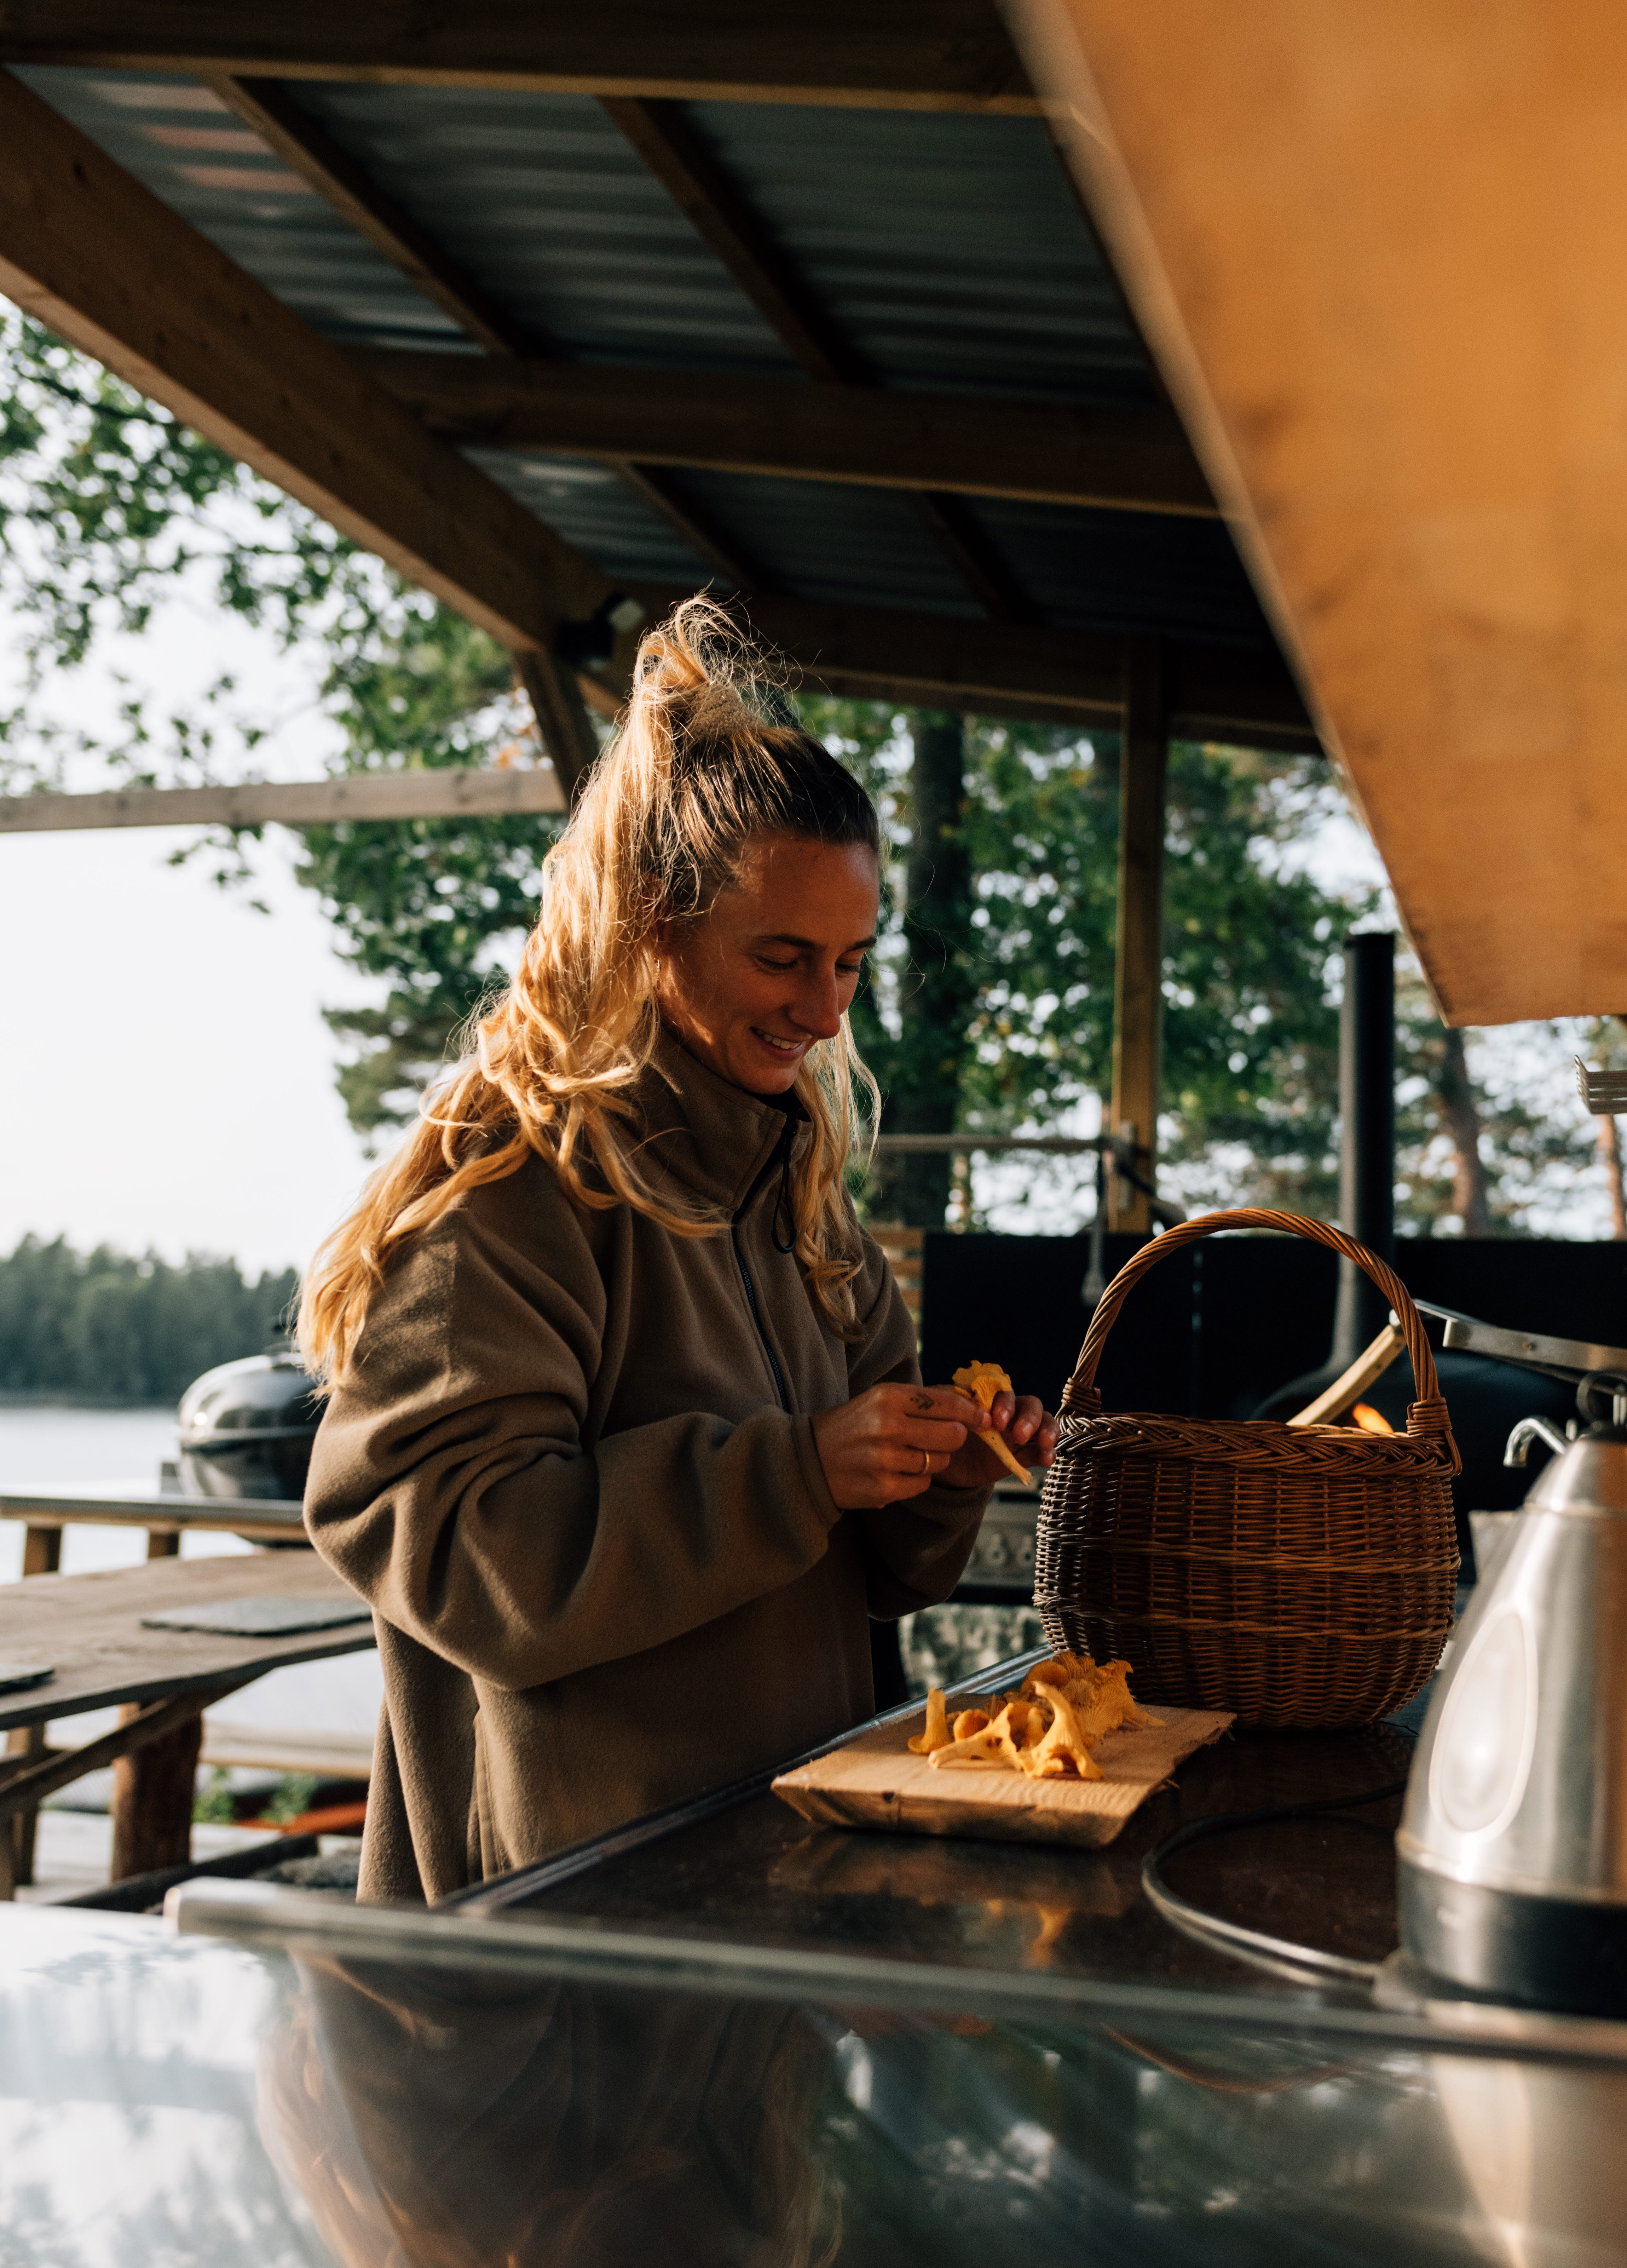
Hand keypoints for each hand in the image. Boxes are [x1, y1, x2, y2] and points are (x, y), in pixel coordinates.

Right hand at [811, 1383, 989, 1509]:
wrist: (809, 1459)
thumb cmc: (851, 1425)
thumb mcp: (879, 1399)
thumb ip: (921, 1399)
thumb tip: (969, 1401)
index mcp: (887, 1397)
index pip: (946, 1403)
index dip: (972, 1412)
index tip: (984, 1418)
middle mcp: (887, 1426)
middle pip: (952, 1434)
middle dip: (955, 1437)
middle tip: (947, 1438)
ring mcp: (885, 1459)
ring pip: (940, 1461)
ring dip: (934, 1459)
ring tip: (912, 1454)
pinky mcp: (883, 1488)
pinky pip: (923, 1484)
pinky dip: (918, 1479)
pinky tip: (900, 1471)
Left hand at [942, 1388, 1057, 1489]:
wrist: (945, 1466)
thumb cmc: (946, 1432)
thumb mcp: (944, 1415)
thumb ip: (955, 1402)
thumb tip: (967, 1389)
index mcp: (990, 1400)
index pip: (1006, 1393)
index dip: (1006, 1405)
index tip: (997, 1422)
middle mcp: (1009, 1413)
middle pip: (1030, 1405)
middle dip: (1029, 1418)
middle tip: (1020, 1435)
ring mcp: (1017, 1434)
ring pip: (1042, 1424)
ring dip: (1047, 1430)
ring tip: (1044, 1444)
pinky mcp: (1020, 1455)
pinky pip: (1038, 1451)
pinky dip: (1046, 1453)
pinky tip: (1046, 1459)